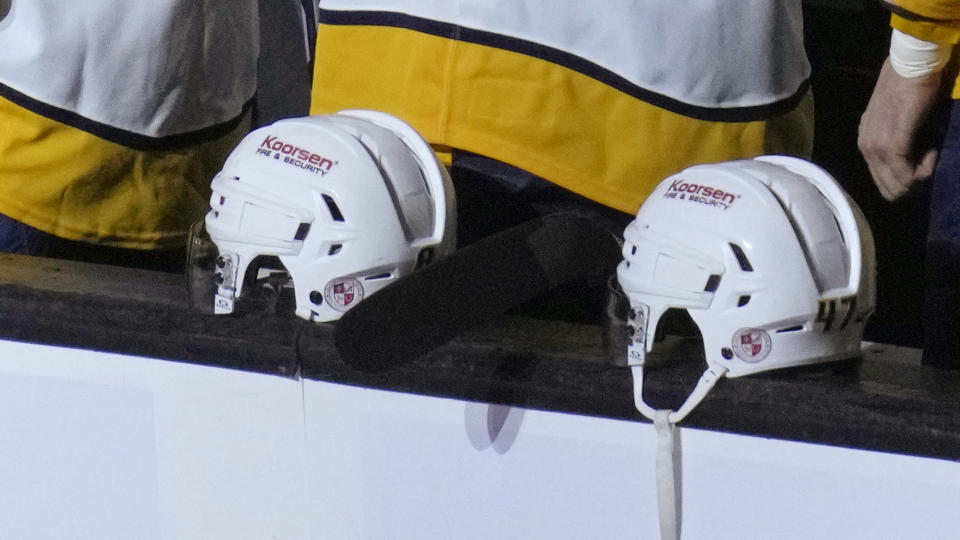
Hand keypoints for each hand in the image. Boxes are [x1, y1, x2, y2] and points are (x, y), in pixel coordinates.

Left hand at [858, 57, 943, 200]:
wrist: (911, 64)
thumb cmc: (909, 85)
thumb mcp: (897, 116)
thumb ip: (899, 138)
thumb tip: (914, 159)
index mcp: (866, 140)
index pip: (881, 180)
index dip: (906, 181)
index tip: (925, 162)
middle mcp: (866, 146)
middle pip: (888, 189)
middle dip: (913, 183)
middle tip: (931, 163)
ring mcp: (876, 146)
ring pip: (897, 186)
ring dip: (920, 176)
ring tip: (933, 154)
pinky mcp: (892, 142)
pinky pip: (906, 173)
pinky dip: (924, 170)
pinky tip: (934, 153)